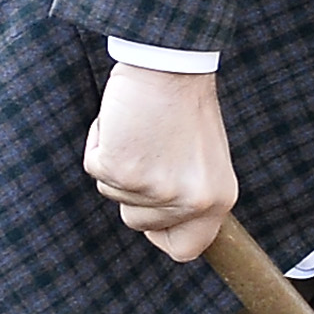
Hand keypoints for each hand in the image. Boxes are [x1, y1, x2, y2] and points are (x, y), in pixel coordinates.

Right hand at [83, 61, 236, 263]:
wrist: (170, 64)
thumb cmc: (183, 104)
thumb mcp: (202, 159)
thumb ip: (186, 193)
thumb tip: (160, 221)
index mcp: (218, 198)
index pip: (186, 249)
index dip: (161, 235)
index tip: (152, 217)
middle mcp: (190, 201)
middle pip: (138, 221)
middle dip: (132, 189)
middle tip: (149, 149)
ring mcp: (155, 189)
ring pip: (113, 193)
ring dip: (117, 162)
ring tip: (141, 130)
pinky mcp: (121, 170)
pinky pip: (95, 167)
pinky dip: (99, 142)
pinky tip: (123, 121)